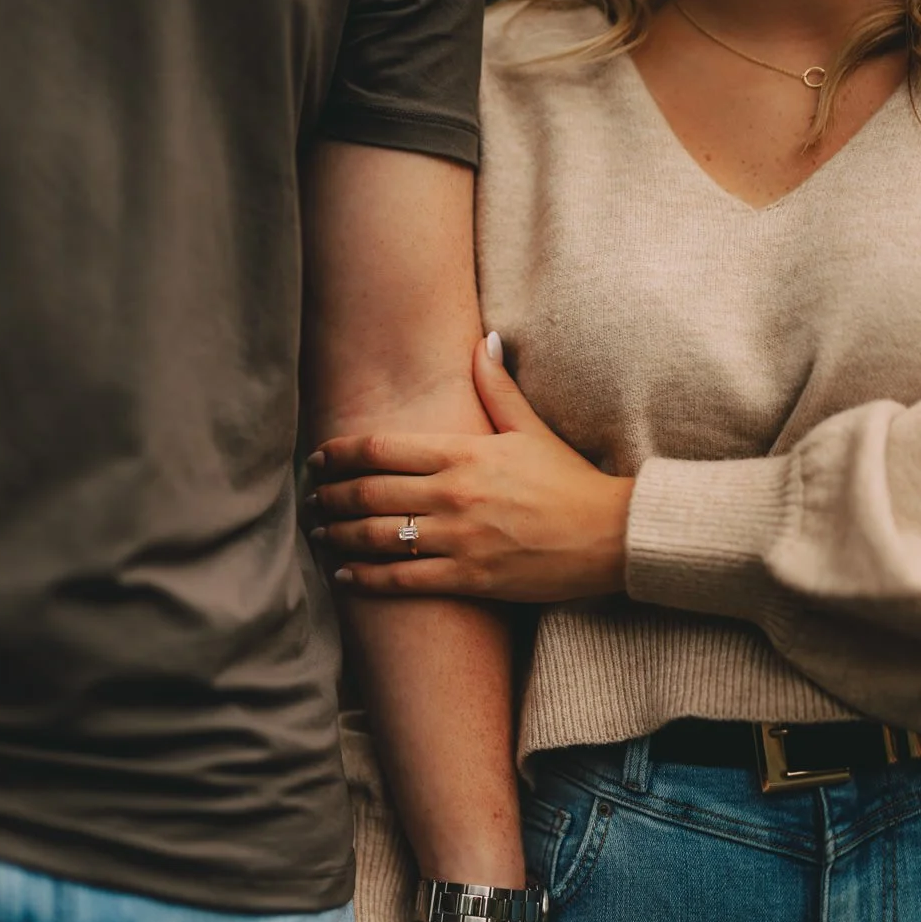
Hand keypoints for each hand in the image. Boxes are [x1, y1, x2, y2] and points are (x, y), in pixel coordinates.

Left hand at [309, 332, 633, 601]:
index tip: (319, 458)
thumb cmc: (570, 482)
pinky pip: (403, 580)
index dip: (340, 454)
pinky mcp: (470, 578)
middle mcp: (453, 495)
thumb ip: (496, 388)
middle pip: (369, 492)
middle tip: (311, 498)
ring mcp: (459, 539)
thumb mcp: (531, 429)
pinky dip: (367, 577)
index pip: (381, 449)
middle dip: (331, 496)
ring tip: (320, 533)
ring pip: (378, 537)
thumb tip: (482, 341)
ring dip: (339, 535)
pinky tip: (345, 574)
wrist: (610, 535)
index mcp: (463, 454)